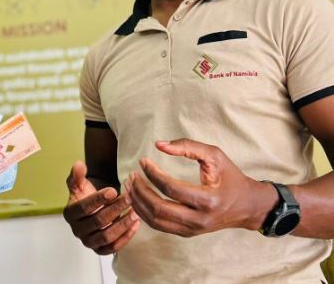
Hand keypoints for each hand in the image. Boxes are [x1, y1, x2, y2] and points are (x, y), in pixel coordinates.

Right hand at [63, 161, 138, 254]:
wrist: (91, 211)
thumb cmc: (85, 197)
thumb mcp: (79, 184)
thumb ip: (77, 174)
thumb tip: (78, 165)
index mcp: (69, 214)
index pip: (83, 208)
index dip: (98, 199)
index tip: (113, 190)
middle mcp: (77, 230)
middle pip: (98, 221)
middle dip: (115, 209)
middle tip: (130, 198)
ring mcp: (88, 242)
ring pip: (106, 236)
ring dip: (123, 224)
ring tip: (135, 212)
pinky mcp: (100, 250)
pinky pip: (113, 248)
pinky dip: (126, 237)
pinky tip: (136, 224)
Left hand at [127, 139, 275, 236]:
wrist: (248, 206)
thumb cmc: (230, 177)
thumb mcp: (215, 155)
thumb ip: (188, 146)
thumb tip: (158, 144)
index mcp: (208, 200)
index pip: (171, 189)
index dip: (153, 174)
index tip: (143, 161)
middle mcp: (200, 219)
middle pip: (159, 208)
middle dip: (140, 191)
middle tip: (132, 175)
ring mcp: (193, 229)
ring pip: (156, 221)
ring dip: (138, 203)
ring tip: (130, 186)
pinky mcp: (188, 233)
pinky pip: (160, 226)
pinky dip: (144, 213)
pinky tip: (137, 198)